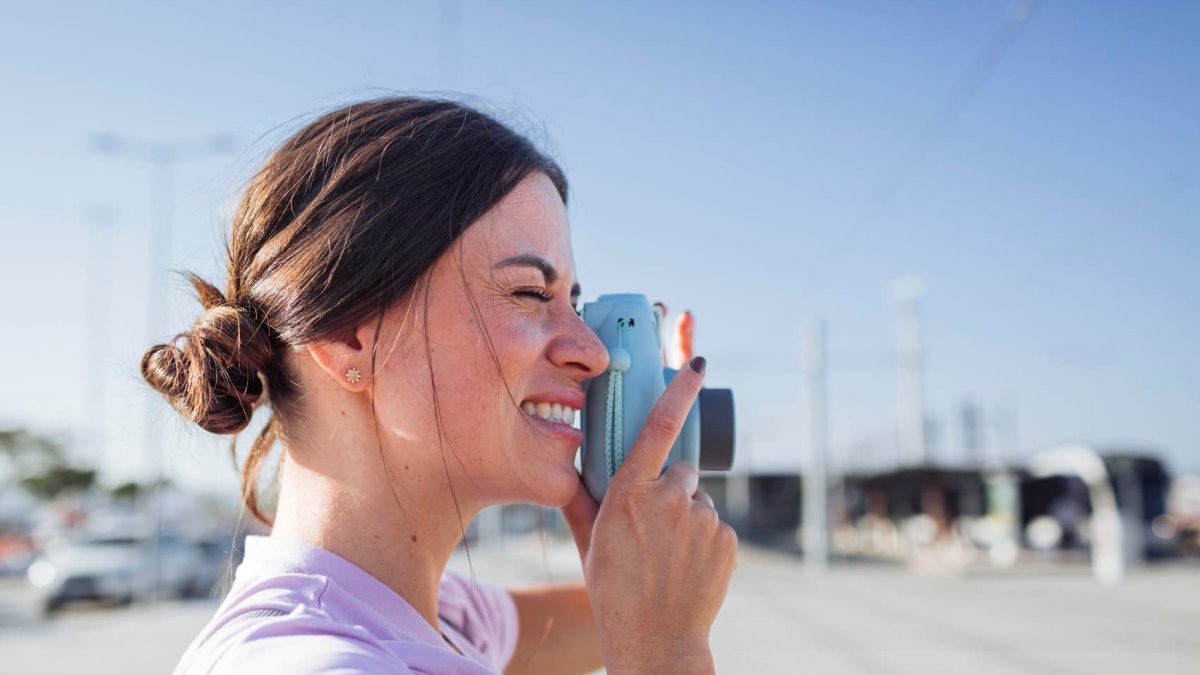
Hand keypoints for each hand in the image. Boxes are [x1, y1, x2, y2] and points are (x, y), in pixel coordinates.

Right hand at [581, 356, 736, 673]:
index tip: (698, 366)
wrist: (656, 642)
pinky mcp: (726, 539)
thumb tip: (565, 471)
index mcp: (629, 494)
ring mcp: (701, 519)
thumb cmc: (614, 593)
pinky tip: (688, 567)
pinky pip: (716, 527)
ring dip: (687, 519)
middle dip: (670, 490)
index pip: (659, 427)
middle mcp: (669, 499)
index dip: (680, 392)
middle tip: (654, 531)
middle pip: (679, 472)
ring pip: (698, 502)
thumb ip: (579, 501)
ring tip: (669, 557)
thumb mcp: (589, 544)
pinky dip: (705, 542)